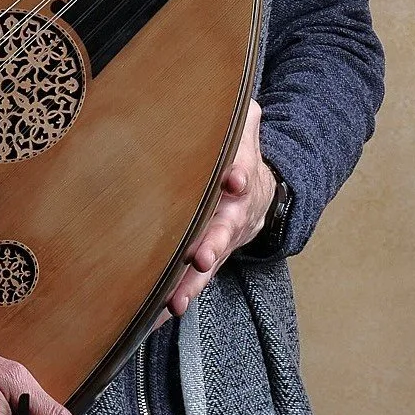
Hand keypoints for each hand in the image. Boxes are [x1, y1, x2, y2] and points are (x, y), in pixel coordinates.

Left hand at [164, 100, 276, 318]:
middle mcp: (232, 214)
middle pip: (226, 229)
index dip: (239, 175)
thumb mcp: (244, 127)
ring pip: (208, 265)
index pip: (244, 172)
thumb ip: (240, 116)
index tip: (233, 180)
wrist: (259, 195)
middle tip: (203, 255)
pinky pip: (190, 282)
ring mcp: (219, 242)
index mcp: (241, 178)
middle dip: (215, 244)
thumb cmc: (238, 158)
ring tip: (178, 301)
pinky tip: (154, 318)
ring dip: (194, 283)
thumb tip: (237, 95)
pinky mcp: (203, 261)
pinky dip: (176, 298)